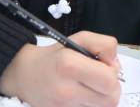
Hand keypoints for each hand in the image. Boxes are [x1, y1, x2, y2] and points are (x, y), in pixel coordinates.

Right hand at [0, 31, 120, 106]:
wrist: (24, 74)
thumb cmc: (55, 55)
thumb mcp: (79, 38)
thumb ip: (104, 45)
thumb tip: (115, 64)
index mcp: (69, 65)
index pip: (109, 80)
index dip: (113, 72)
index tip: (105, 66)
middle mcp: (66, 90)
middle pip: (110, 99)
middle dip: (111, 88)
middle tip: (101, 78)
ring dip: (102, 97)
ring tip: (91, 86)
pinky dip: (92, 104)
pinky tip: (83, 95)